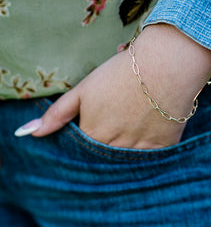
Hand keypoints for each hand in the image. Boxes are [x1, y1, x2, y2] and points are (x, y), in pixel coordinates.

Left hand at [14, 24, 210, 148]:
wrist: (165, 67)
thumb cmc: (121, 74)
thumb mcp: (84, 89)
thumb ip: (57, 114)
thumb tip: (29, 132)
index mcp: (93, 134)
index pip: (82, 149)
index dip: (88, 136)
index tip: (97, 122)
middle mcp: (114, 148)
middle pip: (103, 157)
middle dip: (106, 143)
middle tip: (116, 121)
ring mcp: (140, 150)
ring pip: (126, 159)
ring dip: (125, 146)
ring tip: (132, 123)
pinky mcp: (162, 147)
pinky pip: (149, 157)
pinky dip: (146, 147)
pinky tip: (147, 128)